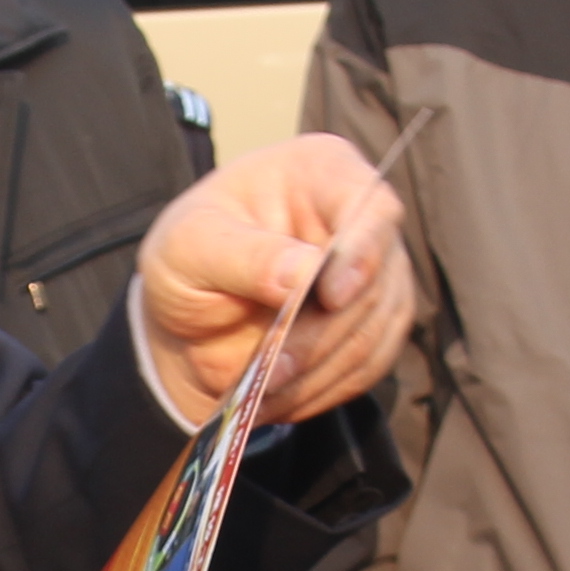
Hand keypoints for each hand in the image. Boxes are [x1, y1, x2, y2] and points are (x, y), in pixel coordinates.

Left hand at [133, 133, 413, 428]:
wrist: (192, 306)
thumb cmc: (192, 250)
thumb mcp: (193, 245)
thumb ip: (246, 256)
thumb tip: (305, 274)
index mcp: (323, 173)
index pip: (369, 206)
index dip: (361, 252)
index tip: (331, 295)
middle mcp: (363, 222)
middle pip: (375, 283)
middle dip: (321, 334)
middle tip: (273, 367)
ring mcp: (377, 278)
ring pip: (374, 334)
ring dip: (318, 370)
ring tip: (264, 389)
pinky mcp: (374, 329)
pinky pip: (366, 369)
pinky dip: (322, 390)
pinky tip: (277, 397)